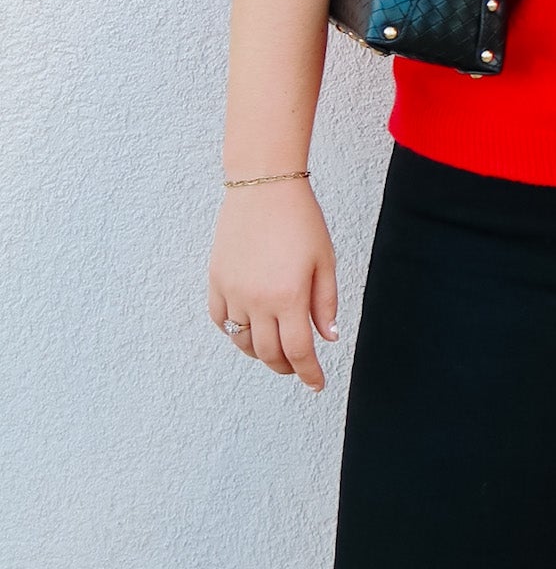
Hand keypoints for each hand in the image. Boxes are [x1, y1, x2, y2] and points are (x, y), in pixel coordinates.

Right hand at [207, 179, 339, 391]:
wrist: (263, 185)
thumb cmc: (300, 219)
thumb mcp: (324, 260)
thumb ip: (325, 303)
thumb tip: (328, 337)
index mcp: (289, 297)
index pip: (299, 351)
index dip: (309, 373)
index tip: (316, 384)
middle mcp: (257, 300)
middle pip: (269, 354)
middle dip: (286, 366)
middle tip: (299, 366)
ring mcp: (232, 292)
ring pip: (242, 341)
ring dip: (260, 352)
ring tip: (276, 347)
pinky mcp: (215, 280)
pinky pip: (220, 320)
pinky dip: (234, 331)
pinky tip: (250, 326)